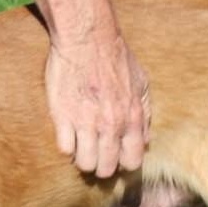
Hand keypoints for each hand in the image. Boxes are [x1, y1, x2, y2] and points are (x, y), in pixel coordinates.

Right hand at [45, 30, 150, 177]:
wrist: (87, 38)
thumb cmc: (115, 58)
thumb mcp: (141, 83)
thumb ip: (144, 114)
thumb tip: (145, 140)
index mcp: (132, 118)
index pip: (132, 161)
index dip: (124, 164)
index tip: (117, 158)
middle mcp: (111, 125)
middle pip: (106, 168)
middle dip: (102, 167)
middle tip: (97, 158)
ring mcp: (86, 122)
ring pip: (85, 163)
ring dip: (83, 161)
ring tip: (82, 151)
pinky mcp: (62, 116)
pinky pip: (65, 149)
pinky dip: (67, 148)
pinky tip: (69, 137)